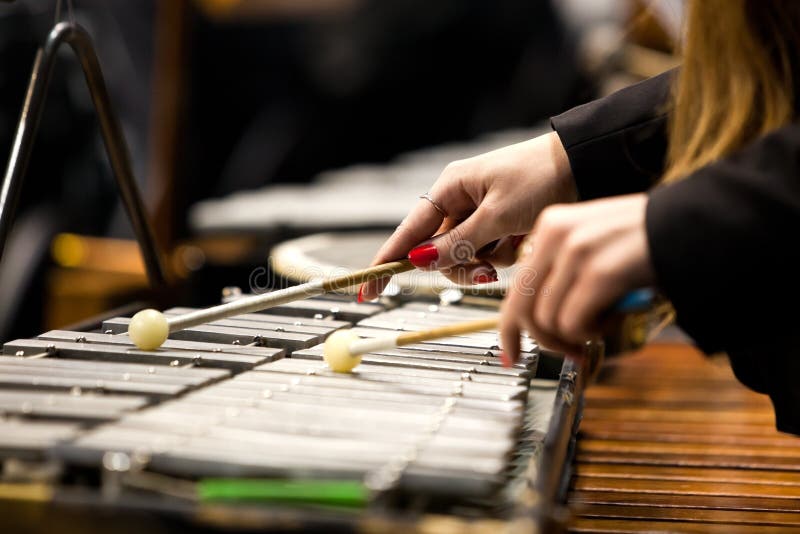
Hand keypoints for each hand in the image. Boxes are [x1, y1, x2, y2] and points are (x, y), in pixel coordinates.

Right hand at [359, 131, 576, 299]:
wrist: (586, 165)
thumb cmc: (541, 178)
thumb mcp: (499, 214)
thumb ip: (459, 242)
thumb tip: (420, 261)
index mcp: (450, 188)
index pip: (409, 232)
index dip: (388, 261)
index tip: (368, 288)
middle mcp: (459, 201)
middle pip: (439, 253)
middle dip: (462, 266)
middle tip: (488, 271)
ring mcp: (480, 214)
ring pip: (465, 257)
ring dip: (488, 260)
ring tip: (516, 244)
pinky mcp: (500, 224)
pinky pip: (490, 253)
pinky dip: (506, 253)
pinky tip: (524, 237)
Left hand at [500, 194, 655, 358]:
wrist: (695, 221)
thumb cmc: (649, 239)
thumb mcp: (594, 244)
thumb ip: (564, 275)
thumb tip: (544, 323)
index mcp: (550, 226)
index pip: (516, 286)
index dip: (511, 328)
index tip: (513, 353)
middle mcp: (556, 235)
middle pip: (523, 308)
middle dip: (541, 341)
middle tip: (568, 354)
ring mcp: (576, 252)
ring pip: (548, 321)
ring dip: (577, 335)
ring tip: (608, 322)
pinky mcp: (599, 272)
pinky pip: (573, 324)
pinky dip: (593, 332)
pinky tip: (616, 317)